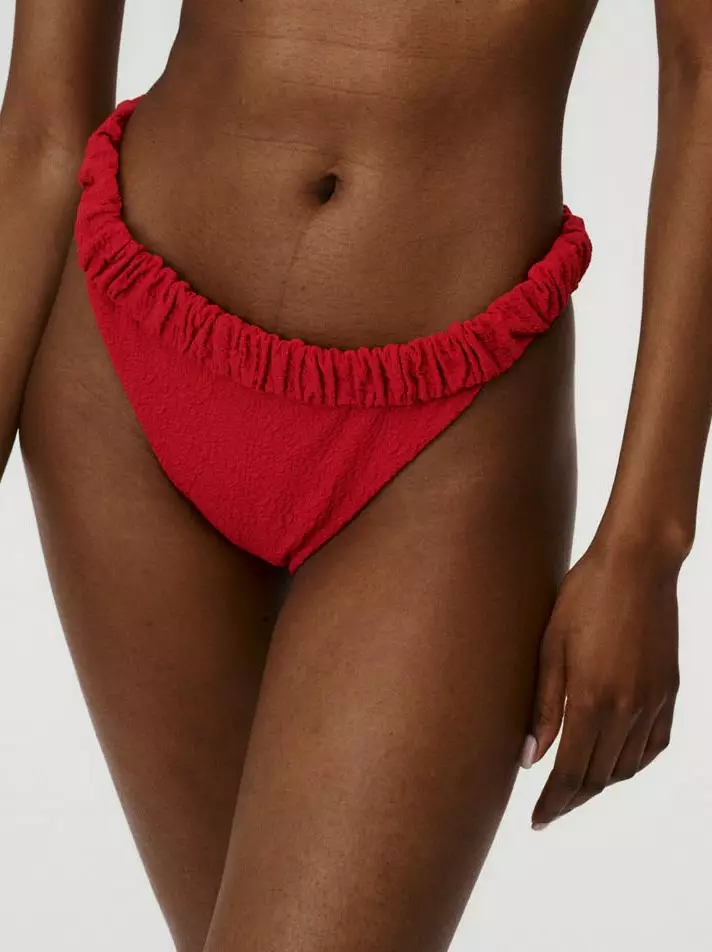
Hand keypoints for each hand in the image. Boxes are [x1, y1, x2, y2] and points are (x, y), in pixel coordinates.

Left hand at [520, 537, 680, 828]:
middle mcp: (627, 710)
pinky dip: (632, 762)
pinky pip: (653, 745)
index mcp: (592, 700)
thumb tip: (530, 760)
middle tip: (550, 808)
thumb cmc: (583, 597)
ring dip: (600, 782)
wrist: (636, 566)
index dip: (553, 801)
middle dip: (572, 798)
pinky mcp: (669, 691)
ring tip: (574, 784)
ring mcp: (653, 702)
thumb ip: (542, 708)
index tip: (538, 819)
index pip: (571, 772)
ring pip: (627, 766)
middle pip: (598, 776)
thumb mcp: (550, 648)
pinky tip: (614, 760)